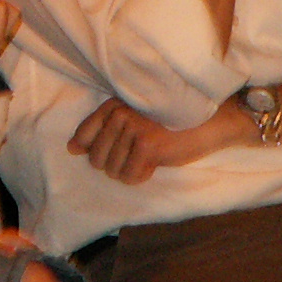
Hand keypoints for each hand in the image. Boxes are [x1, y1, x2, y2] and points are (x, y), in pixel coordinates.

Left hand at [67, 98, 228, 184]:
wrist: (209, 123)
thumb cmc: (171, 124)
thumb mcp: (135, 119)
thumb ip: (103, 130)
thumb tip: (72, 149)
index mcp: (115, 104)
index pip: (85, 132)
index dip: (90, 149)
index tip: (111, 151)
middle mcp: (121, 113)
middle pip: (97, 158)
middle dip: (116, 164)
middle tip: (138, 155)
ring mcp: (133, 128)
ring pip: (112, 170)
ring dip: (130, 171)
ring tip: (148, 158)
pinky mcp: (147, 146)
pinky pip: (129, 177)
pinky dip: (141, 176)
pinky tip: (154, 164)